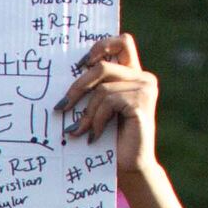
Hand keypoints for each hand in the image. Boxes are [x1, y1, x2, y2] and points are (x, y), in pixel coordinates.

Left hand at [61, 33, 159, 171]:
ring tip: (80, 131)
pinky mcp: (142, 103)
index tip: (80, 63)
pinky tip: (95, 135)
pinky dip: (96, 120)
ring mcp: (145, 89)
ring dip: (86, 113)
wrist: (128, 166)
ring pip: (102, 88)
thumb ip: (92, 90)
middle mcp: (142, 77)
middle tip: (62, 107)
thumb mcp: (97, 109)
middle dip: (77, 86)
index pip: (122, 42)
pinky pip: (109, 102)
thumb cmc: (108, 139)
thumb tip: (62, 77)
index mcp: (132, 74)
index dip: (100, 45)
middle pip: (102, 65)